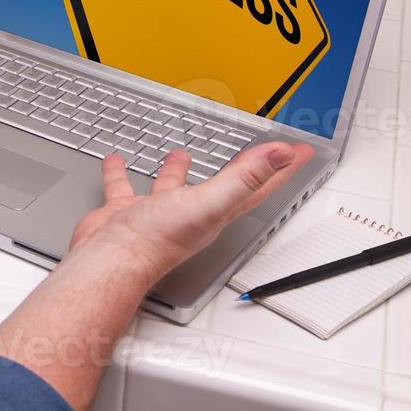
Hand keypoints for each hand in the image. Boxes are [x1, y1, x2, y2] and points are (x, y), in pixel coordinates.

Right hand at [69, 142, 314, 285]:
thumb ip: (244, 178)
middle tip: (250, 152)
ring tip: (179, 153)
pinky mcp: (128, 211)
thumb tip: (280, 156)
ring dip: (178, 169)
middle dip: (239, 167)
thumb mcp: (208, 203)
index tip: (299, 151)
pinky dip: (122, 173)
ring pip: (174, 185)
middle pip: (224, 185)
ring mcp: (159, 212)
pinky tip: (117, 162)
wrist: (111, 259)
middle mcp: (191, 212)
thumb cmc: (157, 240)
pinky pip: (126, 186)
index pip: (259, 185)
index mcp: (216, 211)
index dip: (281, 167)